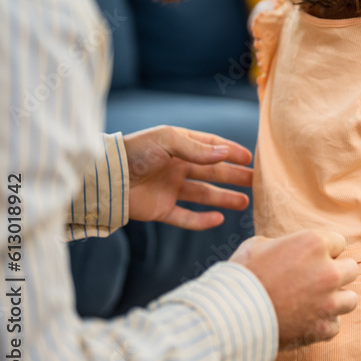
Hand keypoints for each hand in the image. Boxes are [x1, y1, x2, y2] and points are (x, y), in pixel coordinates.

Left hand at [124, 125, 252, 229]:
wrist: (104, 178)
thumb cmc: (134, 152)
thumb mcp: (167, 140)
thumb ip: (196, 148)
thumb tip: (225, 153)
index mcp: (178, 146)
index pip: (210, 147)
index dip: (230, 152)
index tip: (250, 159)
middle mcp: (176, 167)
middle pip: (212, 172)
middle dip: (234, 176)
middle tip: (256, 182)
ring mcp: (169, 189)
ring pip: (204, 195)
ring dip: (224, 198)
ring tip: (245, 202)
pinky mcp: (161, 210)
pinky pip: (185, 217)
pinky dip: (201, 220)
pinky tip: (218, 219)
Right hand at [230, 231, 358, 348]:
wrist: (230, 316)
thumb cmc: (240, 277)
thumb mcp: (257, 246)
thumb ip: (283, 243)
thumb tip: (287, 247)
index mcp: (314, 243)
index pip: (339, 242)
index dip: (324, 251)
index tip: (309, 260)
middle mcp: (328, 271)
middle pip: (351, 269)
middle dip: (335, 273)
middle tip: (314, 281)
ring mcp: (328, 302)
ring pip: (350, 298)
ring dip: (335, 300)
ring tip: (315, 302)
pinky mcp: (323, 328)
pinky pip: (335, 325)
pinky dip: (323, 324)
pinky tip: (307, 321)